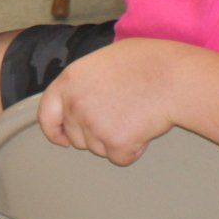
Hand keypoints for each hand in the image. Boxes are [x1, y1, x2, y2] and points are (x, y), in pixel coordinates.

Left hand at [36, 37, 184, 165]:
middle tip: (120, 114)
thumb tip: (75, 98)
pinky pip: (119, 157)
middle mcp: (75, 104)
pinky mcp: (115, 143)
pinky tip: (144, 128)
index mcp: (68, 81)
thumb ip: (82, 82)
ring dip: (114, 140)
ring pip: (98, 149)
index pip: (46, 114)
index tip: (62, 139)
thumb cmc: (144, 62)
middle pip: (76, 137)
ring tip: (134, 115)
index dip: (53, 130)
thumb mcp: (101, 61)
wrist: (172, 76)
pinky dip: (133, 150)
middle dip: (95, 134)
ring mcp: (94, 125)